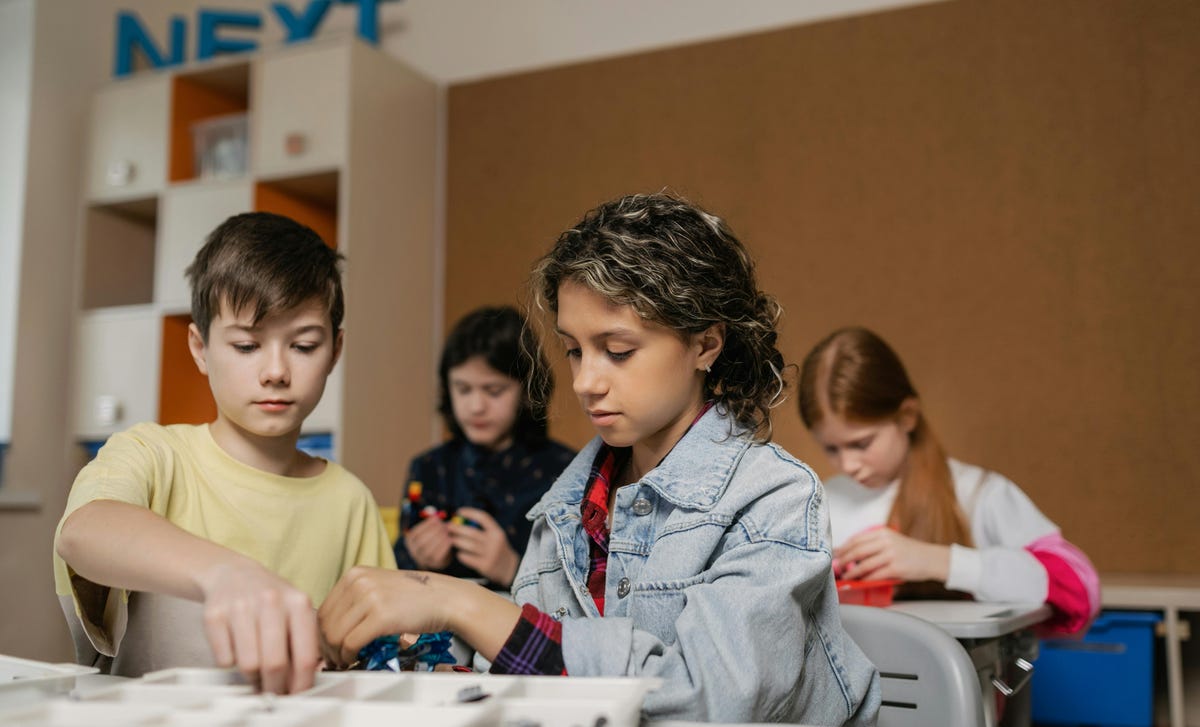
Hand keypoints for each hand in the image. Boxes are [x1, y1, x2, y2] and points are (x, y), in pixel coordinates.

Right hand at [197, 560, 318, 693]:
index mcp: (297, 602)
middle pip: (275, 664)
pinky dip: (231, 663)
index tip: (297, 694)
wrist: (234, 574)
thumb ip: (305, 642)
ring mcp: (240, 607)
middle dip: (275, 686)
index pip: (304, 655)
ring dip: (252, 675)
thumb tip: (308, 679)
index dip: (301, 683)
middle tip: (273, 691)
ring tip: (256, 667)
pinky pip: (224, 660)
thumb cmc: (270, 599)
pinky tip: (237, 649)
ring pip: (249, 665)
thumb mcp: (296, 612)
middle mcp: (270, 601)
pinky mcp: (214, 615)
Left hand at [318, 566, 452, 666]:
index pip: (323, 609)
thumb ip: (355, 599)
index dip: (320, 633)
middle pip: (325, 623)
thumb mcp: (379, 586)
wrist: (446, 598)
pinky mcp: (380, 616)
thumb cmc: (415, 597)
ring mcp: (369, 597)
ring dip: (336, 654)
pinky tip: (354, 659)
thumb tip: (328, 626)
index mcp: (355, 573)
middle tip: (333, 659)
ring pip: (335, 635)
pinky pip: (351, 643)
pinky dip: (348, 656)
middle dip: (325, 646)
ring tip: (344, 661)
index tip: (328, 647)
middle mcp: (359, 581)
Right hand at [404, 516, 452, 570]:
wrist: (438, 556)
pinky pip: (437, 556)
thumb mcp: (429, 531)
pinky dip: (444, 546)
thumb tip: (436, 518)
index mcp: (410, 541)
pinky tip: (450, 539)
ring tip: (447, 531)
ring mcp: (423, 559)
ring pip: (428, 550)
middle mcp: (414, 552)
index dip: (426, 525)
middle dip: (433, 531)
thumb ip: (431, 525)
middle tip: (443, 525)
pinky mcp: (433, 564)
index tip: (436, 519)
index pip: (415, 533)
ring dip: (439, 539)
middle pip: (421, 542)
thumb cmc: (433, 539)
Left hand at [449, 507, 519, 587]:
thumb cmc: (498, 549)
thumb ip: (482, 529)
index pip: (482, 517)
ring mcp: (489, 554)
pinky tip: (459, 553)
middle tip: (448, 526)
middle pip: (471, 532)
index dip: (470, 513)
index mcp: (497, 532)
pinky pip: (467, 558)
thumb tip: (462, 520)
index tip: (459, 512)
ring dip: (456, 541)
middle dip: (457, 528)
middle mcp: (494, 542)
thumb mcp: (496, 536)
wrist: (510, 569)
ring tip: (451, 539)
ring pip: (467, 545)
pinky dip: (460, 554)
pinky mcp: (484, 566)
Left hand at [833, 527, 950, 582]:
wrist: (932, 559)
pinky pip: (875, 574)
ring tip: (846, 576)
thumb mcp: (892, 541)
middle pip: (857, 550)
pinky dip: (865, 579)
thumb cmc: (911, 552)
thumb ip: (875, 545)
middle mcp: (886, 541)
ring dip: (852, 571)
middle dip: (844, 559)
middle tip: (837, 566)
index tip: (836, 554)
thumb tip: (852, 555)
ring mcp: (891, 554)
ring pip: (864, 564)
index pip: (857, 539)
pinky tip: (860, 581)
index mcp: (883, 533)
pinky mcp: (896, 567)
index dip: (844, 547)